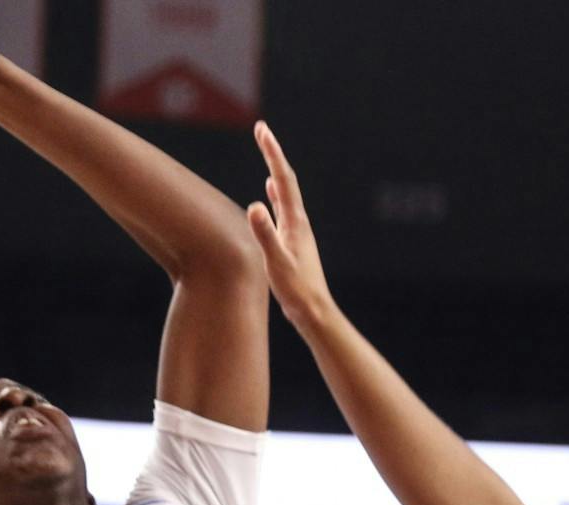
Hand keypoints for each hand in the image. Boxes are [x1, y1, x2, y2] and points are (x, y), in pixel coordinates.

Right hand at [246, 122, 336, 328]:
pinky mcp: (292, 242)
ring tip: (267, 153)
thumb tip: (254, 206)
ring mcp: (296, 231)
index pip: (282, 179)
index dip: (272, 152)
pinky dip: (275, 196)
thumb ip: (265, 235)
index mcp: (295, 221)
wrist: (314, 311)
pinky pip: (282, 210)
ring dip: (274, 171)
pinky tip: (269, 196)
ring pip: (284, 193)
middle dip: (272, 154)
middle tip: (261, 131)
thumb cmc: (296, 290)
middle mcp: (298, 221)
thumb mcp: (276, 262)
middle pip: (284, 179)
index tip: (262, 129)